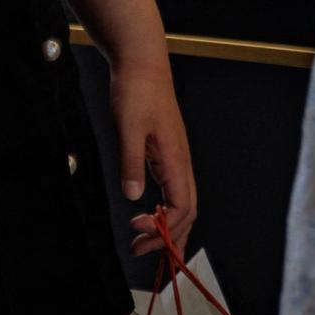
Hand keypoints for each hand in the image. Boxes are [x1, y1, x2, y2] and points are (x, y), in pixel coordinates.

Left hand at [112, 58, 196, 258]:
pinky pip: (172, 190)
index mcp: (176, 159)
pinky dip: (166, 211)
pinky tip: (151, 215)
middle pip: (187, 212)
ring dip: (168, 226)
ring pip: (182, 203)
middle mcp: (181, 162)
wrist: (142, 64)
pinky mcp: (166, 154)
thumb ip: (131, 161)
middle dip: (168, 236)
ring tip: (147, 243)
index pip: (181, 207)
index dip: (164, 226)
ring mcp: (175, 159)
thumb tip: (133, 197)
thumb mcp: (128, 126)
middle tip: (141, 249)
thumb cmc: (137, 90)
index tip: (138, 230)